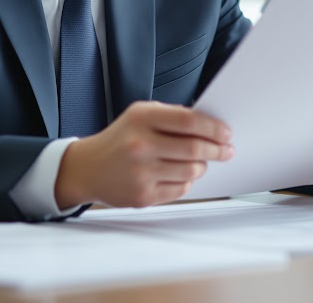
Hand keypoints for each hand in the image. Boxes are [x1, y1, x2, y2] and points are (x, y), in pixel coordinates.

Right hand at [54, 101, 233, 208]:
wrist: (87, 168)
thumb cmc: (119, 140)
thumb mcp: (139, 115)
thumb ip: (171, 116)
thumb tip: (210, 126)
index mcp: (141, 118)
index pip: (189, 121)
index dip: (213, 128)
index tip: (225, 133)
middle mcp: (140, 145)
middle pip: (195, 149)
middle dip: (217, 150)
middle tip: (225, 150)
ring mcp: (141, 173)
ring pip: (191, 172)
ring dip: (201, 166)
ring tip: (198, 161)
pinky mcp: (143, 196)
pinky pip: (181, 190)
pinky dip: (186, 182)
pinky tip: (178, 174)